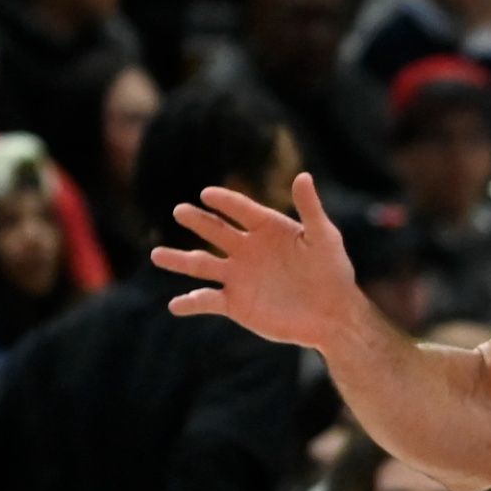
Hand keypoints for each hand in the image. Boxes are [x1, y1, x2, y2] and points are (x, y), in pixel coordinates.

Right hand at [160, 175, 366, 349]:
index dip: (225, 201)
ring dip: (178, 259)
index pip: (241, 209)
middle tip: (180, 211)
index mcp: (267, 228)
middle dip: (197, 221)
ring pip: (201, 264)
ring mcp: (238, 276)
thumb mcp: (324, 238)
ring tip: (157, 254)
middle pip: (214, 230)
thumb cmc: (333, 272)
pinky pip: (207, 300)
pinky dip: (191, 303)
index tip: (207, 194)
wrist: (333, 315)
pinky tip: (175, 305)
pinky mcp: (236, 303)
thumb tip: (303, 175)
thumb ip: (310, 209)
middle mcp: (247, 249)